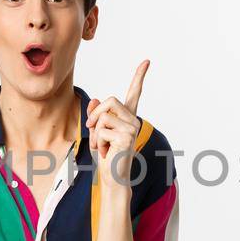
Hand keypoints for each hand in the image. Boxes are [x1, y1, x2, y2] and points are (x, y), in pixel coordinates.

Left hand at [85, 60, 148, 196]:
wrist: (112, 178)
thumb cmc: (105, 156)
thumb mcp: (96, 132)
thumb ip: (96, 115)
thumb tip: (95, 101)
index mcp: (127, 117)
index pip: (134, 93)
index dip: (139, 77)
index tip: (146, 61)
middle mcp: (133, 120)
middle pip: (110, 100)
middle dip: (95, 114)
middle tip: (93, 131)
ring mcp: (132, 127)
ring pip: (103, 117)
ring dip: (95, 133)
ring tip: (101, 146)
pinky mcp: (127, 136)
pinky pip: (101, 130)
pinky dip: (97, 142)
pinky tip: (106, 152)